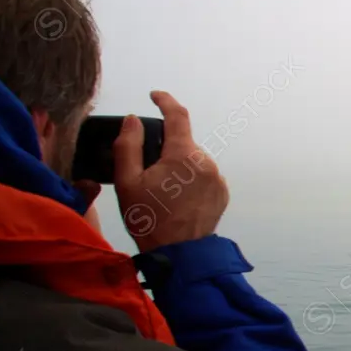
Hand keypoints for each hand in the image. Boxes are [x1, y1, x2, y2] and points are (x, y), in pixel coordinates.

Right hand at [113, 91, 228, 252]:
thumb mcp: (127, 182)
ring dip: (178, 167)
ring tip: (163, 194)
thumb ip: (128, 146)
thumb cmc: (150, 221)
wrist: (180, 255)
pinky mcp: (222, 192)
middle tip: (148, 174)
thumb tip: (134, 120)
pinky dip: (190, 180)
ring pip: (193, 160)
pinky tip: (178, 200)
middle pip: (183, 143)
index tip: (156, 96)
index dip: (165, 101)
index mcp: (184, 155)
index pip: (178, 115)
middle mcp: (206, 162)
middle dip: (165, 150)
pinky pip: (204, 176)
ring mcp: (218, 178)